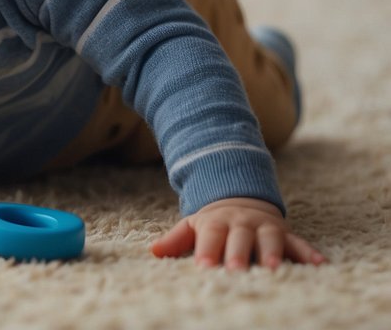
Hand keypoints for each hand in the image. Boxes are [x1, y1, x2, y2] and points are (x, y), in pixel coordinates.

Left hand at [151, 197, 325, 269]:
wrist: (240, 200)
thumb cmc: (214, 224)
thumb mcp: (192, 226)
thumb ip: (175, 240)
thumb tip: (153, 251)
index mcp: (216, 222)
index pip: (210, 236)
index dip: (207, 251)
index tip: (203, 267)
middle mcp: (241, 223)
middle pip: (239, 238)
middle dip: (237, 254)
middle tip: (235, 271)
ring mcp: (264, 227)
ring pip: (270, 238)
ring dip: (272, 252)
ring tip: (272, 269)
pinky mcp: (285, 233)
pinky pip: (298, 242)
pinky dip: (309, 253)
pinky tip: (319, 265)